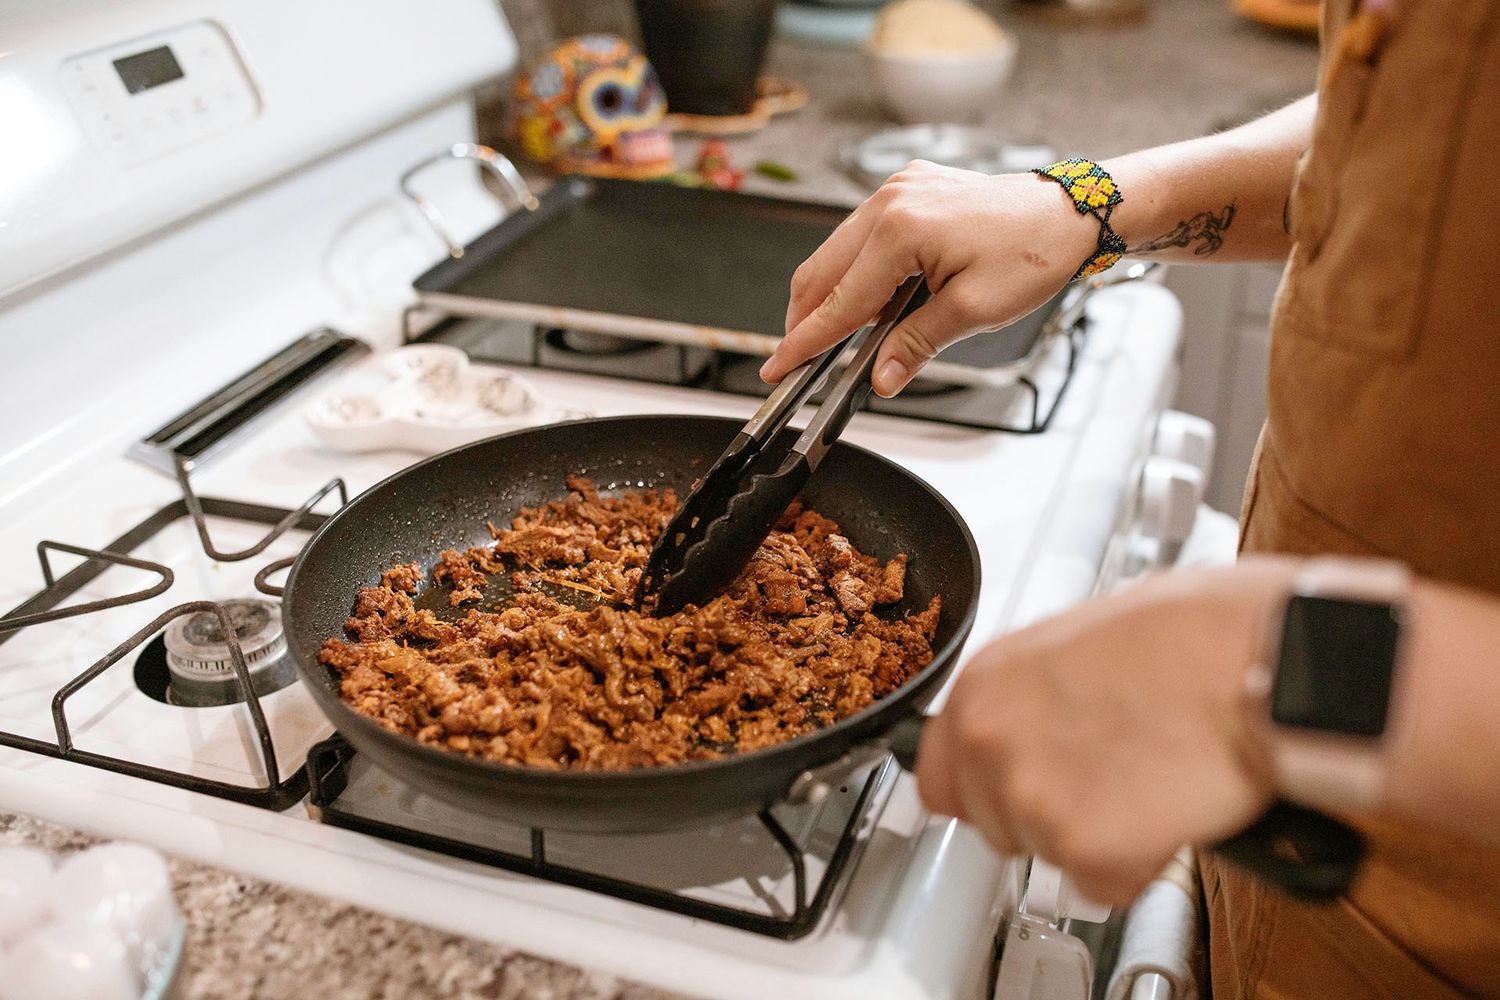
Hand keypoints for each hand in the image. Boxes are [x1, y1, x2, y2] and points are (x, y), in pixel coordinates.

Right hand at [761, 161, 1097, 396]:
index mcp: (902, 229)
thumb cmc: (1034, 251)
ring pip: (835, 251)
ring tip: (829, 337)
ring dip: (828, 295)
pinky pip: (860, 234)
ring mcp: (897, 189)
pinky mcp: (907, 188)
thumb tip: (880, 377)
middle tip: (794, 360)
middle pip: (821, 270)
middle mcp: (890, 200)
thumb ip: (915, 344)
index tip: (777, 367)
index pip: (838, 301)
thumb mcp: (973, 311)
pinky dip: (852, 269)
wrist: (1070, 212)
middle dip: (804, 319)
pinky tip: (863, 300)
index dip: (805, 341)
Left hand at [915, 562, 1294, 904]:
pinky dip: (1140, 863)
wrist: (1258, 657)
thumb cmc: (1195, 633)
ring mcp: (1033, 798)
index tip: (1015, 790)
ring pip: (1049, 854)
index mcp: (985, 683)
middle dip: (1050, 813)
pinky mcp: (1086, 848)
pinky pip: (1103, 884)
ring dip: (1098, 837)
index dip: (985, 789)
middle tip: (1111, 778)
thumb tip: (1041, 717)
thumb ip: (1038, 691)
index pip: (937, 775)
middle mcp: (991, 740)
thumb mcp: (1083, 638)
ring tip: (1149, 779)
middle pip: (995, 824)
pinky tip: (1168, 808)